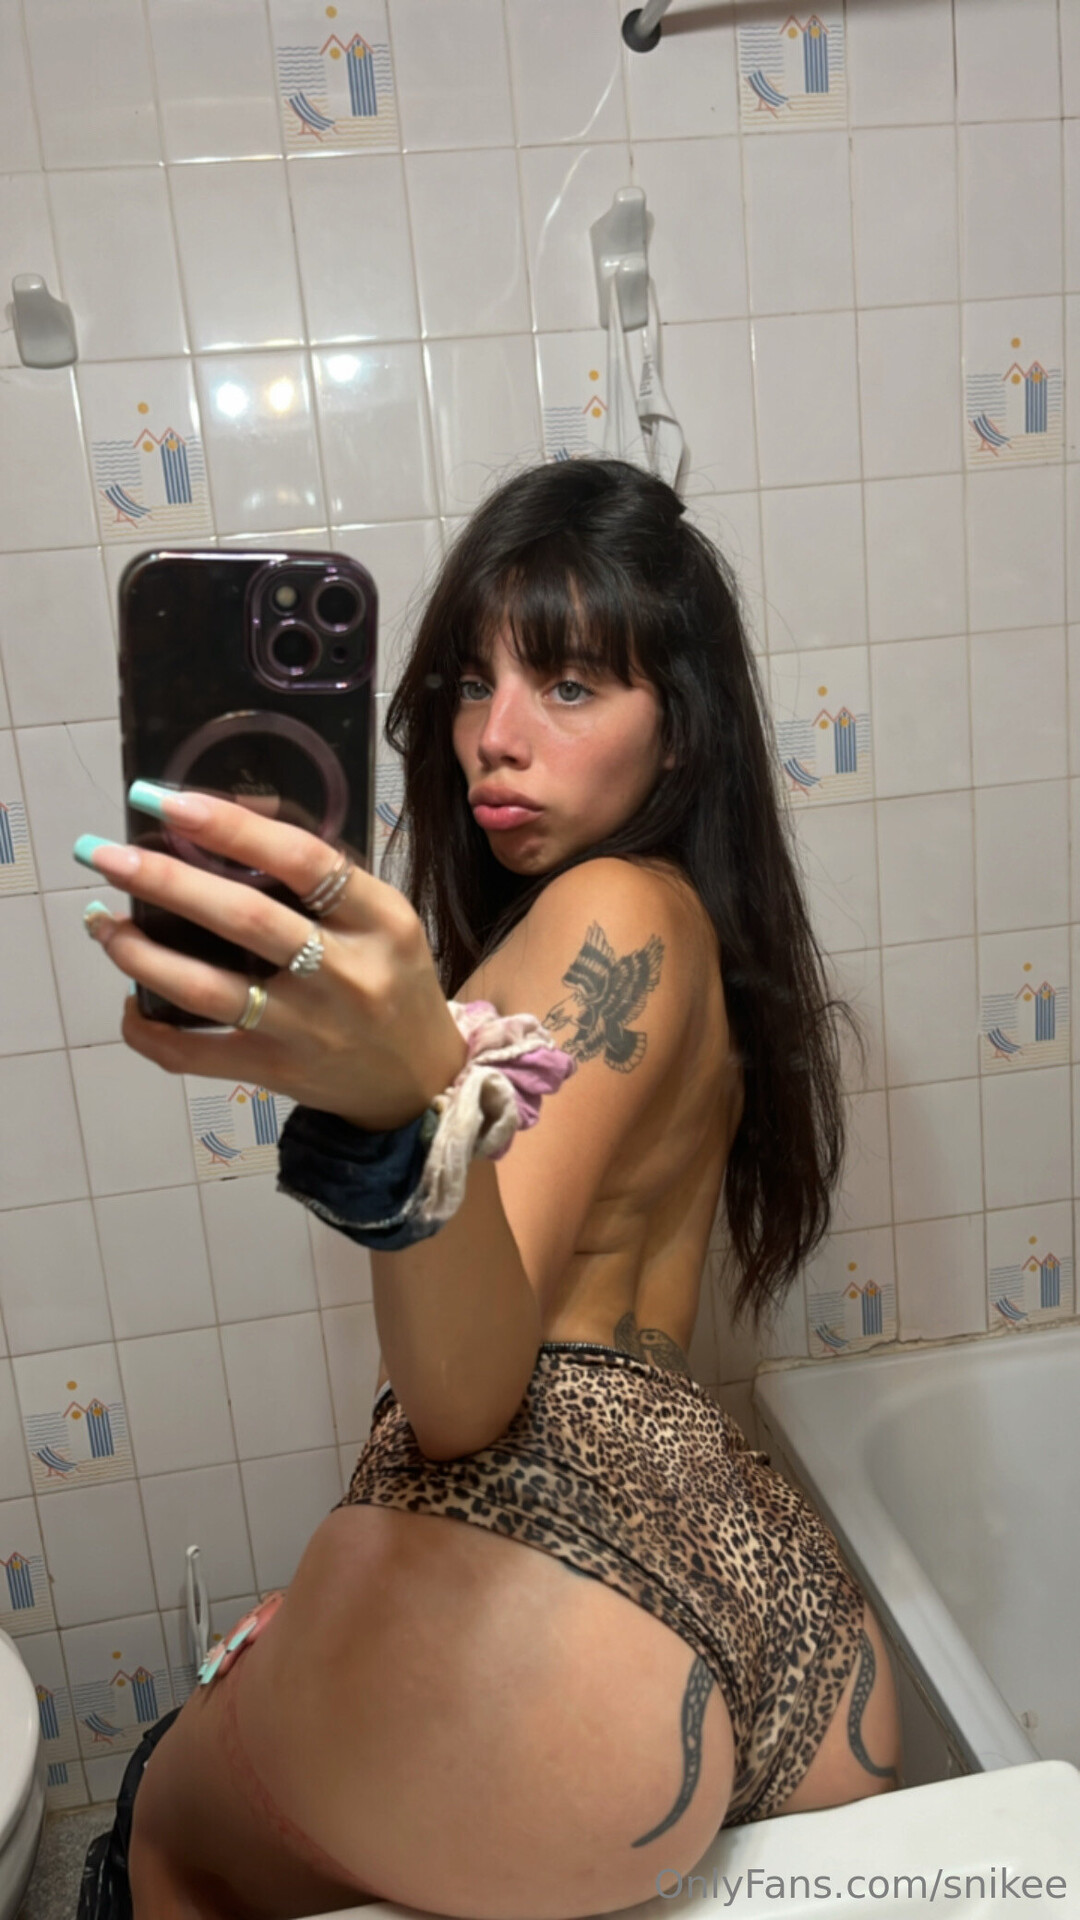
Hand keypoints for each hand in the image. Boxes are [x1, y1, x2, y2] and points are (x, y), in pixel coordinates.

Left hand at [76, 783, 467, 1129]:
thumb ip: (320, 873)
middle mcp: (344, 974)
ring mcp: (306, 1029)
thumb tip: (229, 818)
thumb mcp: (382, 917)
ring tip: (102, 922)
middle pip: (243, 919)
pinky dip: (148, 1030)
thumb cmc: (391, 979)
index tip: (166, 801)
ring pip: (206, 989)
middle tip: (103, 854)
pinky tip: (128, 1000)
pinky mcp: (274, 1072)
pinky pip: (193, 1054)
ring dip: (141, 953)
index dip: (230, 826)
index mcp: (378, 920)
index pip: (302, 861)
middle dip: (164, 881)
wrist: (417, 1079)